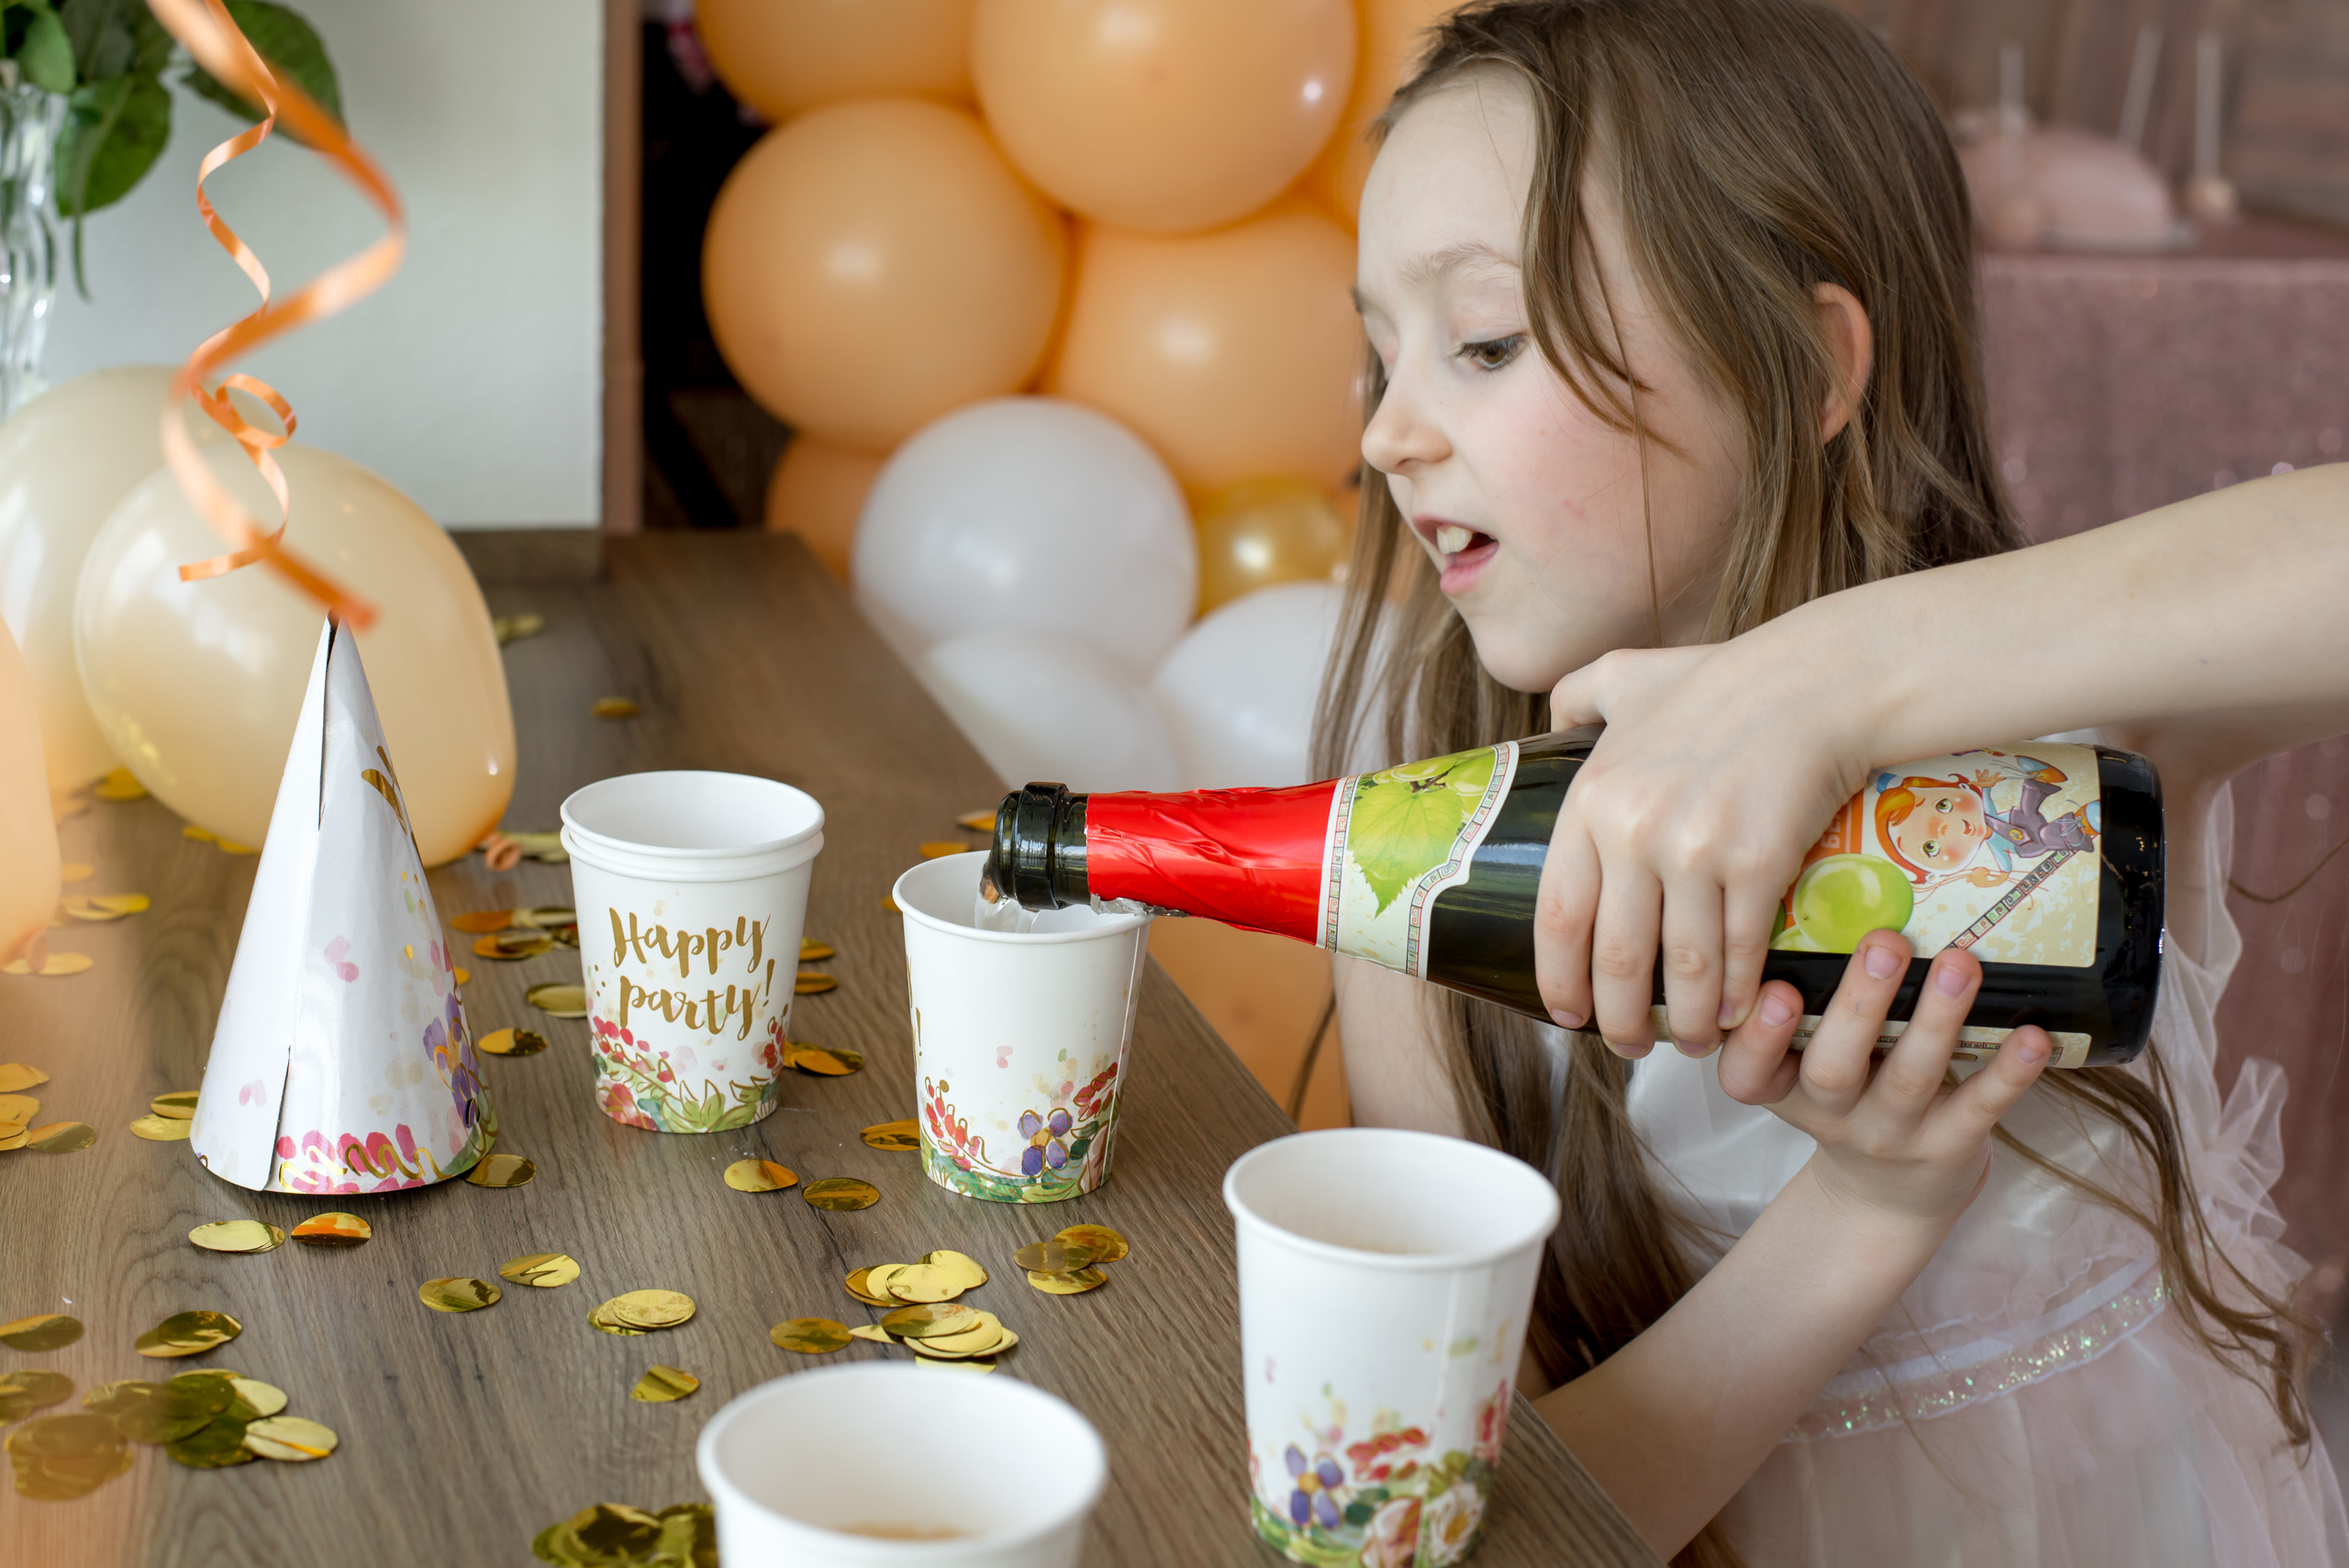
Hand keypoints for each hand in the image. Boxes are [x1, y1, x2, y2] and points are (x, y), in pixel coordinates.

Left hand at [1538, 643, 1868, 1052]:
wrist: (1817, 681)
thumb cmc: (1724, 680)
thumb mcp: (1630, 675)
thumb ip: (1579, 693)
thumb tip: (1550, 714)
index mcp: (1592, 800)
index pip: (1558, 914)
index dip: (1559, 977)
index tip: (1566, 1013)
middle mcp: (1633, 832)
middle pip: (1616, 957)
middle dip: (1619, 1020)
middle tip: (1629, 1046)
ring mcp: (1695, 850)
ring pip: (1682, 968)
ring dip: (1686, 1021)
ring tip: (1691, 1043)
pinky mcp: (1758, 863)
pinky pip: (1739, 951)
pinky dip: (1737, 993)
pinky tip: (1738, 1012)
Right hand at [1717, 932, 2051, 1228]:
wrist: (1887, 1198)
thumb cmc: (1847, 1101)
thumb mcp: (1806, 1064)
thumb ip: (1813, 1004)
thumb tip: (1834, 897)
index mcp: (1784, 1088)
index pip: (1748, 1074)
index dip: (1758, 1037)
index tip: (1775, 990)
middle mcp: (1831, 1114)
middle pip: (1832, 1067)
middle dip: (1858, 1004)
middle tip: (1884, 941)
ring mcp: (1891, 1135)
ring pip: (1909, 1079)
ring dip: (1936, 1019)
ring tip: (1959, 963)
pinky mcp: (1949, 1147)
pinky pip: (1979, 1108)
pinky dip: (2008, 1073)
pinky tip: (2032, 1036)